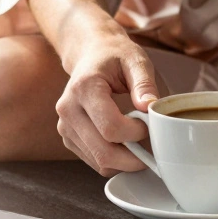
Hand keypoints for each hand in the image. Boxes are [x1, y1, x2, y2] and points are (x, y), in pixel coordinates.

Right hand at [55, 31, 160, 176]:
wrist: (90, 55)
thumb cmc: (115, 57)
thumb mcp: (135, 60)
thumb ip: (144, 83)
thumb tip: (150, 106)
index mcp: (84, 88)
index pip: (110, 128)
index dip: (136, 134)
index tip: (148, 124)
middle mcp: (68, 109)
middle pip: (103, 152)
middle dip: (133, 158)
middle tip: (152, 148)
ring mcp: (65, 126)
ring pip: (99, 162)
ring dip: (125, 161)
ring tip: (139, 143)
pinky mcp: (68, 138)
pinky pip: (95, 162)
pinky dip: (115, 160)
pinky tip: (125, 144)